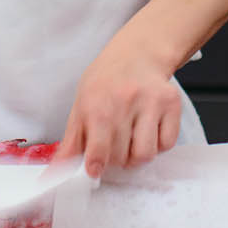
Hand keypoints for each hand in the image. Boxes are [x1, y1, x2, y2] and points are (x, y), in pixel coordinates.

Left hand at [56, 32, 181, 177]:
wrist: (136, 53)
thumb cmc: (105, 82)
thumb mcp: (80, 106)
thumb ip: (71, 143)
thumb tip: (55, 173)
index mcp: (97, 104)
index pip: (98, 150)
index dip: (95, 166)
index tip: (94, 169)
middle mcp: (125, 101)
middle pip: (121, 157)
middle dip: (115, 159)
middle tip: (114, 146)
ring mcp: (151, 101)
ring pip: (146, 154)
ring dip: (137, 155)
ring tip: (131, 140)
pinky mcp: (171, 103)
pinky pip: (167, 143)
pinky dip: (158, 144)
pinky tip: (149, 130)